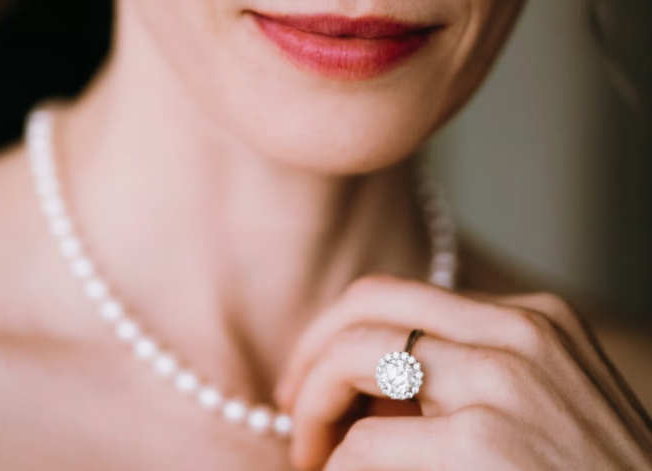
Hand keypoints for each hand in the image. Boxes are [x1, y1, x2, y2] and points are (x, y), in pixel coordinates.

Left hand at [276, 275, 651, 469]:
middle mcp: (521, 332)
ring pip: (353, 356)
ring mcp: (507, 382)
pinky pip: (366, 443)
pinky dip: (338, 466)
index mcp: (533, 319)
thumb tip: (364, 384)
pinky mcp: (485, 444)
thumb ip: (459, 376)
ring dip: (311, 406)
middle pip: (368, 305)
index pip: (399, 297)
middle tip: (291, 408)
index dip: (338, 333)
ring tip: (310, 455)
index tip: (313, 381)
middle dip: (310, 354)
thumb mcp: (535, 405)